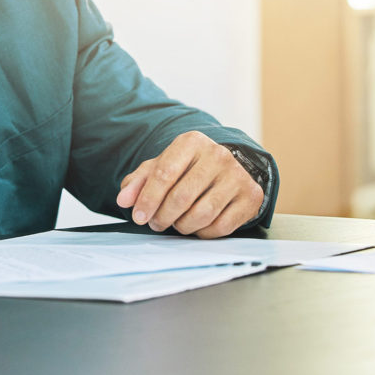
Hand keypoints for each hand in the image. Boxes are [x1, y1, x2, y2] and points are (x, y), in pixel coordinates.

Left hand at [115, 131, 263, 238]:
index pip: (164, 173)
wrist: (226, 169)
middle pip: (181, 197)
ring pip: (201, 215)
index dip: (148, 199)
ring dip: (181, 226)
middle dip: (162, 216)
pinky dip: (202, 232)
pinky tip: (196, 226)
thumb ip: (138, 182)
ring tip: (175, 223)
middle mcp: (218, 155)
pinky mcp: (251, 196)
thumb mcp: (159, 168)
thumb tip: (124, 200)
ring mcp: (237, 176)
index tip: (138, 217)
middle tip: (155, 223)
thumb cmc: (187, 169)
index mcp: (191, 142)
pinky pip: (221, 227)